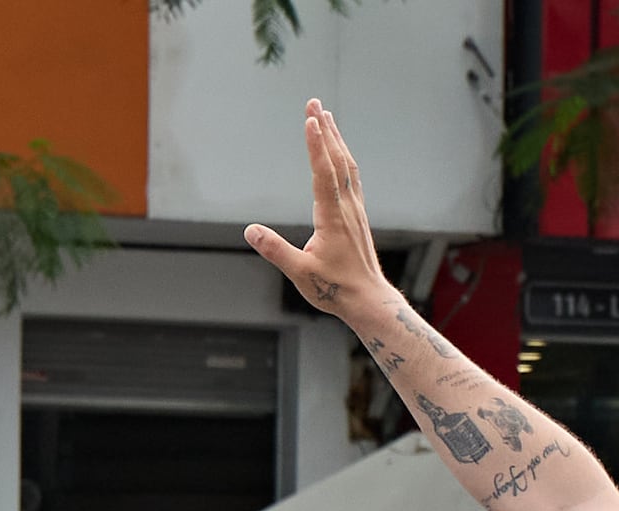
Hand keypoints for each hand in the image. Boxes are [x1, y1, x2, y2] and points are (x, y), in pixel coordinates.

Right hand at [245, 101, 393, 319]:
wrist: (369, 300)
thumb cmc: (335, 289)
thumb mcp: (300, 273)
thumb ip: (275, 250)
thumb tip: (250, 231)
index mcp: (332, 217)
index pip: (323, 173)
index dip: (315, 146)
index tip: (309, 120)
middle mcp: (347, 208)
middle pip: (336, 160)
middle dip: (324, 130)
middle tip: (313, 103)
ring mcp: (355, 210)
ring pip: (347, 165)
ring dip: (336, 139)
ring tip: (326, 116)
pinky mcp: (357, 216)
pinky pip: (351, 177)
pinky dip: (343, 157)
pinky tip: (340, 152)